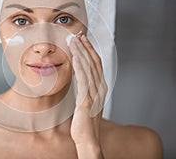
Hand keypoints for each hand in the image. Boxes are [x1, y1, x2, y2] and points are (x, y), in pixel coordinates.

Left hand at [69, 35, 106, 156]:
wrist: (88, 139)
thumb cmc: (86, 122)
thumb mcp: (88, 102)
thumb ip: (86, 90)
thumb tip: (80, 79)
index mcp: (101, 88)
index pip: (97, 64)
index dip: (91, 51)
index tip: (84, 40)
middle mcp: (101, 89)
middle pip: (94, 63)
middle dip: (86, 47)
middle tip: (78, 35)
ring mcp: (95, 94)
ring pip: (89, 68)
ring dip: (81, 53)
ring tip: (74, 41)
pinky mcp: (87, 100)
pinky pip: (83, 80)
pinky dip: (79, 66)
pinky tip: (74, 57)